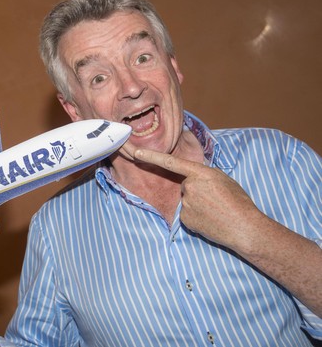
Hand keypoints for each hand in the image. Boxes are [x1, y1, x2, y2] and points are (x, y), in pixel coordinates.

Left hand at [133, 148, 263, 250]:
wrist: (244, 227)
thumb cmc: (238, 201)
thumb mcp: (223, 179)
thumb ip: (204, 175)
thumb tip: (192, 177)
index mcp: (200, 174)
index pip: (171, 163)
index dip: (152, 157)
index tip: (136, 154)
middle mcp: (189, 187)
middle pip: (185, 185)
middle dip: (196, 190)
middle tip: (215, 198)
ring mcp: (185, 204)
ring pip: (186, 200)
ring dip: (197, 203)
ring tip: (216, 209)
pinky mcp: (184, 219)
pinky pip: (187, 213)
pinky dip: (196, 216)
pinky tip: (210, 219)